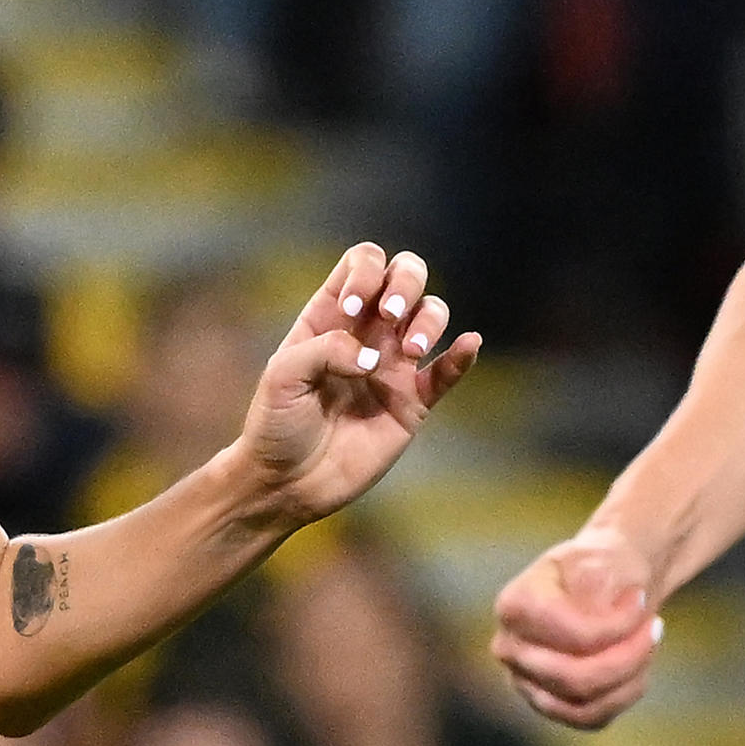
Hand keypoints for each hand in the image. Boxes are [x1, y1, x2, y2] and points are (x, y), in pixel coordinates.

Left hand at [232, 243, 479, 523]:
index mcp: (331, 314)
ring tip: (412, 348)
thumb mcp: (283, 376)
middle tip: (388, 315)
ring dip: (429, 319)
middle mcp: (367, 331)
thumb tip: (377, 358)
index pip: (363, 263)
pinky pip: (447, 373)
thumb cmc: (276, 424)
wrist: (287, 482)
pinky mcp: (412, 402)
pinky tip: (468, 345)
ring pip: (432, 315)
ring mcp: (394, 365)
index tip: (350, 308)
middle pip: (406, 275)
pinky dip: (463, 356)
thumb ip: (326, 350)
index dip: (365, 273)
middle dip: (405, 282)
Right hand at [494, 525, 659, 731]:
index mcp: (514, 605)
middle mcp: (510, 648)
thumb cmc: (607, 565)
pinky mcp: (550, 703)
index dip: (616, 625)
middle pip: (574, 678)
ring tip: (649, 641)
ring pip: (584, 705)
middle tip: (657, 626)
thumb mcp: (606, 555)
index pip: (571, 637)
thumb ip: (596, 580)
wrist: (611, 581)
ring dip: (630, 676)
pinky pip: (591, 718)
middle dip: (628, 655)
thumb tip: (593, 611)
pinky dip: (624, 694)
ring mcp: (525, 681)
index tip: (641, 597)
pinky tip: (640, 664)